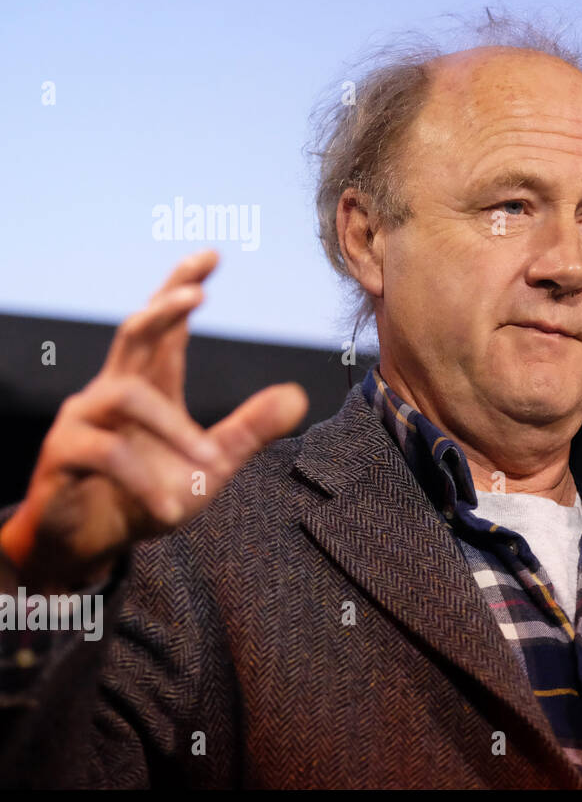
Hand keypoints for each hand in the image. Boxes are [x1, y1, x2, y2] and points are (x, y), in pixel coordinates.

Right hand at [0, 250, 308, 589]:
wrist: (88, 546)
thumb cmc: (146, 497)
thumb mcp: (211, 466)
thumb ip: (249, 430)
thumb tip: (299, 395)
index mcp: (148, 387)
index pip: (165, 328)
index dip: (182, 288)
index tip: (212, 256)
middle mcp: (112, 392)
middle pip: (134, 333)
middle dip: (163, 308)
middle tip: (197, 293)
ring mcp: (83, 420)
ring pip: (127, 398)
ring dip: (174, 431)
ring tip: (208, 467)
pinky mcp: (62, 454)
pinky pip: (107, 454)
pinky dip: (144, 482)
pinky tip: (169, 508)